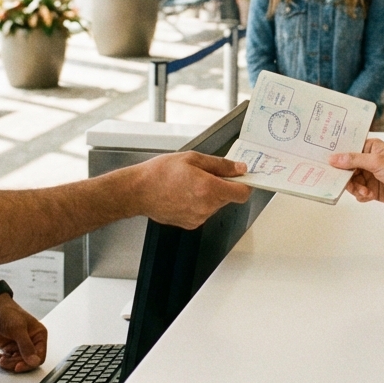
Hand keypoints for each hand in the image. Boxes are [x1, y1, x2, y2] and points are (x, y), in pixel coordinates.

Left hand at [0, 293, 47, 372]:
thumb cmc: (7, 312)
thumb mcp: (18, 329)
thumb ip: (26, 346)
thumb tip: (34, 361)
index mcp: (38, 335)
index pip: (39, 356)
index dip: (29, 364)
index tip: (18, 366)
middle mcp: (30, 342)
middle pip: (26, 362)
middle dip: (14, 363)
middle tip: (4, 360)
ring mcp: (19, 346)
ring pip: (16, 363)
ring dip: (6, 362)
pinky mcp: (9, 348)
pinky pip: (7, 360)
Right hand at [133, 151, 251, 228]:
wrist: (138, 191)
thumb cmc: (160, 173)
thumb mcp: (193, 159)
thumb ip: (220, 165)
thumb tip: (239, 168)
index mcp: (209, 189)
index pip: (242, 193)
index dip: (245, 184)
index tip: (241, 177)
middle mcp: (206, 207)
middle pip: (228, 197)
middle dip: (223, 185)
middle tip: (205, 174)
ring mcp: (198, 217)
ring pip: (216, 205)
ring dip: (210, 194)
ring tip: (189, 183)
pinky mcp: (190, 223)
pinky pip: (204, 212)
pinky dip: (199, 203)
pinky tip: (184, 194)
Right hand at [328, 138, 383, 208]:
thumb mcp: (377, 162)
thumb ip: (353, 160)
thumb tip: (333, 158)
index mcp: (370, 147)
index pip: (348, 148)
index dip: (336, 154)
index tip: (324, 160)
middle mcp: (368, 160)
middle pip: (346, 168)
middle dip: (345, 176)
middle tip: (344, 182)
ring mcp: (370, 175)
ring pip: (351, 182)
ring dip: (355, 188)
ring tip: (365, 191)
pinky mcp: (373, 190)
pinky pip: (359, 193)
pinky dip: (362, 195)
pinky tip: (370, 195)